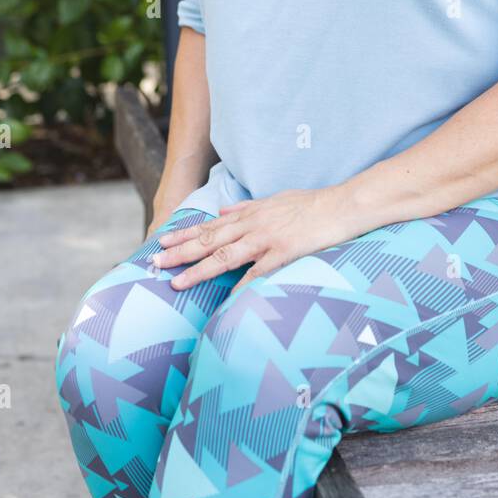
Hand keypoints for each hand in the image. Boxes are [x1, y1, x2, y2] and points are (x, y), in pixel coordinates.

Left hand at [149, 186, 347, 291]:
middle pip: (209, 240)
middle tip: (155, 263)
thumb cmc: (311, 204)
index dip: (184, 235)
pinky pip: (259, 272)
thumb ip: (246, 207)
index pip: (209, 226)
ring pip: (226, 255)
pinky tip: (227, 298)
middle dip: (180, 252)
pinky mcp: (285, 252)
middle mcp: (253, 225)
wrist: (342, 205)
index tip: (162, 242)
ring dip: (199, 270)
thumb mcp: (275, 199)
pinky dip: (242, 284)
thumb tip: (222, 210)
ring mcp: (268, 238)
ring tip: (177, 282)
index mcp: (250, 214)